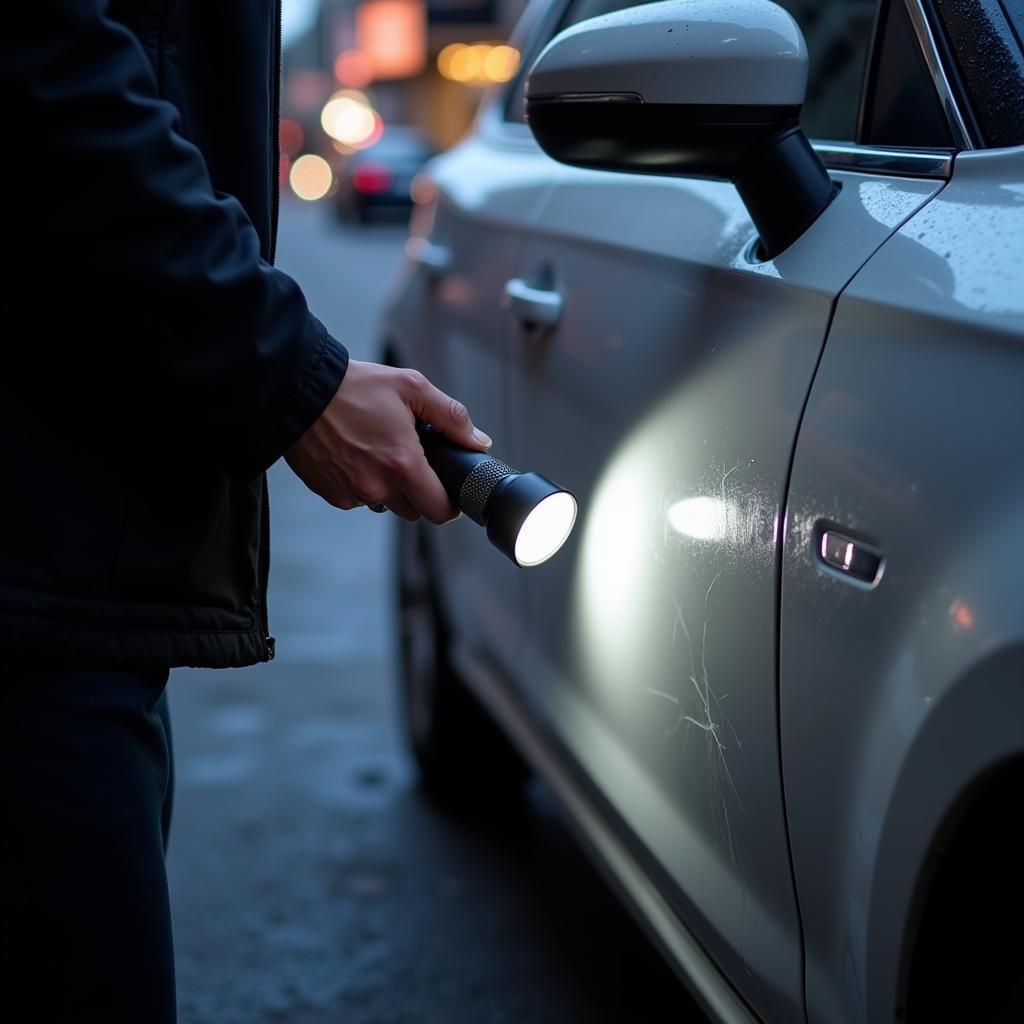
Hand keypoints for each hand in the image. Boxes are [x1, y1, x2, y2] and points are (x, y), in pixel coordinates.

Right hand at [285, 360, 491, 522]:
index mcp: (403, 464)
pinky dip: (362, 485)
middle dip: (419, 492)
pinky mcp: (330, 494)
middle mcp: (378, 486)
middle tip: (411, 461)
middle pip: (414, 511)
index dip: (448, 504)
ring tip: (380, 454)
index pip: (439, 511)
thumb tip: (478, 441)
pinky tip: (356, 457)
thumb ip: (451, 416)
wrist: (298, 390)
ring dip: (389, 489)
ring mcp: (352, 493)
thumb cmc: (355, 387)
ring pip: (386, 505)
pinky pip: (358, 500)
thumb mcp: (411, 388)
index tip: (447, 490)